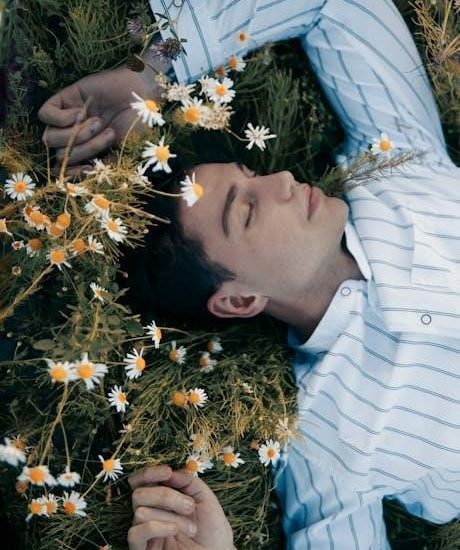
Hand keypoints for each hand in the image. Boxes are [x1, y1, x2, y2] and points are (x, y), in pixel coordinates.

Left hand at [37, 60, 160, 174]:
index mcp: (87, 154)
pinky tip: (81, 112)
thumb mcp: (124, 154)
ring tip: (98, 122)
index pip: (64, 170)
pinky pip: (44, 115)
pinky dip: (61, 118)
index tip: (90, 168)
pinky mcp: (64, 100)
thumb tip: (85, 175)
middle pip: (61, 155)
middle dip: (86, 148)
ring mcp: (67, 120)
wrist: (142, 94)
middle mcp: (75, 138)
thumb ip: (103, 168)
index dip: (72, 173)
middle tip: (110, 133)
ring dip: (76, 134)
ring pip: (50, 138)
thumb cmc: (137, 126)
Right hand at [127, 465, 234, 549]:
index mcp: (162, 498)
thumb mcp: (205, 498)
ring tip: (191, 527)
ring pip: (140, 511)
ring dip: (170, 516)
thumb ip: (188, 481)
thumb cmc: (212, 529)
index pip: (142, 481)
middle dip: (166, 496)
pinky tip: (173, 530)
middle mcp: (150, 512)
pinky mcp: (142, 549)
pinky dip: (157, 527)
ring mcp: (145, 532)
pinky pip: (135, 533)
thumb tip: (171, 471)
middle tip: (189, 507)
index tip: (167, 472)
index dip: (150, 473)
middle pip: (139, 493)